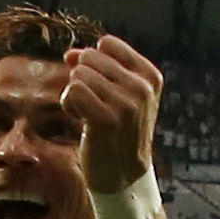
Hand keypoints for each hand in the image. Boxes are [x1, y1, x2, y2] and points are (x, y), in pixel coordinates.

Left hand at [63, 35, 162, 197]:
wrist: (123, 174)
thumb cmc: (116, 131)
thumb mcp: (117, 94)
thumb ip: (96, 68)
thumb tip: (71, 54)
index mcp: (150, 76)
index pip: (107, 44)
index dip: (93, 62)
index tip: (101, 87)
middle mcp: (142, 87)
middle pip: (90, 57)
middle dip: (82, 78)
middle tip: (93, 104)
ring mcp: (127, 104)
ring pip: (79, 74)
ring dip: (74, 94)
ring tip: (88, 114)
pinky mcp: (107, 119)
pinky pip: (73, 91)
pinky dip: (69, 104)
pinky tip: (80, 120)